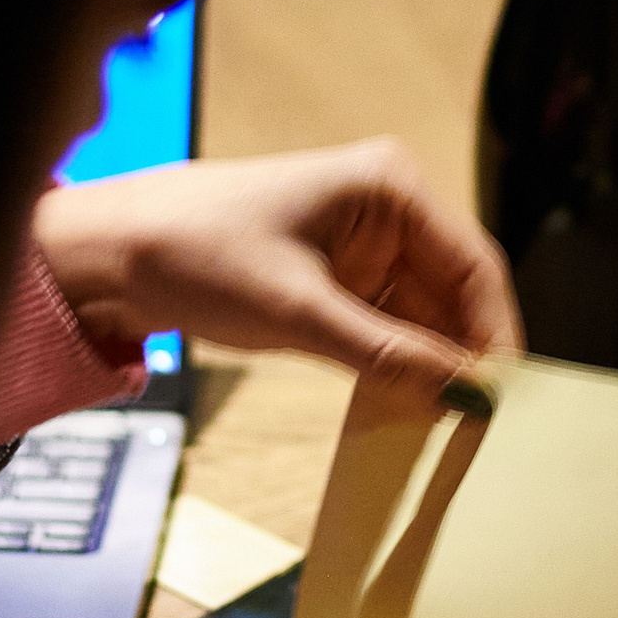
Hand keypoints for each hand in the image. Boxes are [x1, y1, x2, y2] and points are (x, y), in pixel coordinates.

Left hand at [32, 141, 520, 404]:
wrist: (112, 255)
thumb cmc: (196, 251)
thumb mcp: (299, 312)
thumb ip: (387, 354)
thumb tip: (461, 395)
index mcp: (391, 187)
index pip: (475, 267)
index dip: (496, 335)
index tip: (506, 399)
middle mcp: (389, 211)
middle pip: (457, 296)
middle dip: (467, 359)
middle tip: (483, 428)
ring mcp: (366, 248)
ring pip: (426, 319)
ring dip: (434, 371)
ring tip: (450, 430)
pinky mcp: (340, 282)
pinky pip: (390, 330)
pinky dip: (399, 369)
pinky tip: (408, 411)